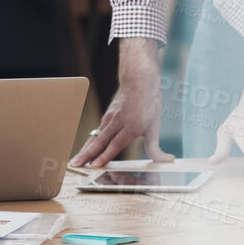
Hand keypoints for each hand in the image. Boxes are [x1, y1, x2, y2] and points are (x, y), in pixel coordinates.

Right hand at [70, 38, 174, 167]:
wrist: (138, 79)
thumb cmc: (149, 102)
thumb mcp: (156, 126)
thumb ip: (156, 147)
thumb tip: (168, 160)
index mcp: (133, 125)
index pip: (116, 143)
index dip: (105, 155)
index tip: (95, 165)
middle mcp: (119, 122)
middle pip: (100, 141)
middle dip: (87, 155)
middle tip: (75, 165)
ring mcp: (110, 118)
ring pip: (95, 137)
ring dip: (85, 150)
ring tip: (75, 161)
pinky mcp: (106, 117)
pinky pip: (96, 132)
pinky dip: (89, 143)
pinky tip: (85, 151)